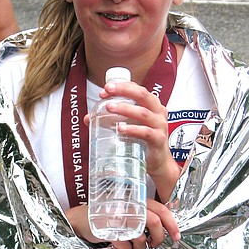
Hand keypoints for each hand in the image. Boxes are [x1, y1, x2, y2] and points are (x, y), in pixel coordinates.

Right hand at [66, 199, 179, 248]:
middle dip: (158, 239)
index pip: (161, 209)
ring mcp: (120, 216)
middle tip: (154, 246)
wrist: (80, 220)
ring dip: (139, 248)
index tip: (177, 237)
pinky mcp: (110, 228)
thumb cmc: (106, 216)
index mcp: (136, 199)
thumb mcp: (126, 210)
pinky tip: (118, 246)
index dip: (172, 224)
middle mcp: (130, 205)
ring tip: (131, 247)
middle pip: (154, 222)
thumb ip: (143, 215)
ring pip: (141, 237)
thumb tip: (163, 230)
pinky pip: (126, 246)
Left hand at [96, 79, 181, 203]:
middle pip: (142, 95)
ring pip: (143, 113)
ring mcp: (160, 126)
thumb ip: (111, 119)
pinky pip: (146, 132)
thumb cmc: (144, 140)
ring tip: (109, 107)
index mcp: (152, 105)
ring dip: (125, 108)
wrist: (158, 162)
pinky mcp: (158, 140)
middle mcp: (158, 112)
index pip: (137, 89)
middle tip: (107, 90)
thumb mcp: (129, 125)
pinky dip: (132, 129)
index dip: (122, 86)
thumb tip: (88, 118)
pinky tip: (120, 129)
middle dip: (124, 90)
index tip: (106, 89)